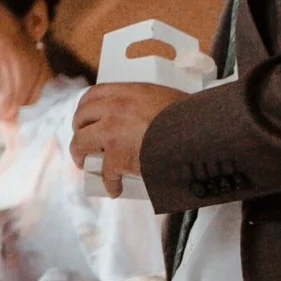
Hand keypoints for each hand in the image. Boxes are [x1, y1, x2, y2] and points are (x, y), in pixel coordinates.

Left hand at [69, 81, 183, 198]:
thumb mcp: (164, 98)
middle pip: (81, 118)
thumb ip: (144, 103)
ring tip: (86, 164)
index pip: (92, 95)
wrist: (200, 132)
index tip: (84, 118)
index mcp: (126, 92)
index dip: (85, 109)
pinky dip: (109, 183)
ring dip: (81, 155)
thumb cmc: (191, 117)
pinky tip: (114, 188)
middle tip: (84, 142)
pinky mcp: (118, 155)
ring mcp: (112, 131)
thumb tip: (139, 118)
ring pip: (80, 143)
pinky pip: (105, 172)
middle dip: (79, 131)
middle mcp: (114, 108)